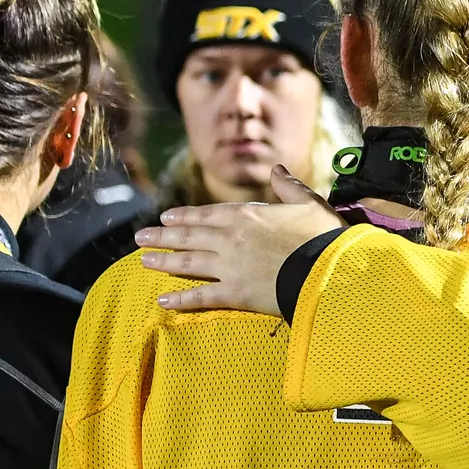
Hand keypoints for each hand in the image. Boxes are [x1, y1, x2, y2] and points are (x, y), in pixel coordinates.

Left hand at [136, 165, 342, 314]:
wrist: (327, 272)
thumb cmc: (322, 237)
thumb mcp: (310, 204)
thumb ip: (289, 187)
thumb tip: (277, 169)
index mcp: (247, 216)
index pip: (206, 214)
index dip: (184, 216)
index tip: (166, 217)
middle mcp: (230, 238)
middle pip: (189, 236)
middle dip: (162, 236)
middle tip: (141, 238)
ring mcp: (229, 266)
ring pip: (188, 262)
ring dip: (163, 261)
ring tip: (143, 261)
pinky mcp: (235, 293)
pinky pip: (201, 296)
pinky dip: (181, 299)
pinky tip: (162, 300)